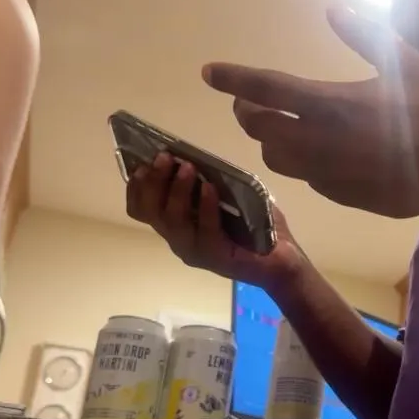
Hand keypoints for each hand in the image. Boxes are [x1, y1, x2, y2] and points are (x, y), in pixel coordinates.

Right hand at [125, 153, 304, 290]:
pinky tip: (210, 188)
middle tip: (165, 157)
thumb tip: (193, 157)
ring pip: (172, 221)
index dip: (136, 186)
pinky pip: (205, 230)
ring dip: (178, 190)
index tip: (142, 162)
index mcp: (176, 226)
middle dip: (154, 181)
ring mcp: (194, 251)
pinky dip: (206, 207)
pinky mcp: (215, 257)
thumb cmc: (254, 229)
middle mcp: (179, 240)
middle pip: (151, 212)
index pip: (140, 209)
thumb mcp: (227, 201)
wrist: (282, 262)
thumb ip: (207, 185)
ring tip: (188, 168)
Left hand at [200, 6, 418, 219]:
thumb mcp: (403, 62)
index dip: (232, 78)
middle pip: (258, 127)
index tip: (209, 72)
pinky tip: (314, 152)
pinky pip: (301, 175)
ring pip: (272, 156)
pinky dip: (297, 160)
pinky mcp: (333, 193)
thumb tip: (334, 10)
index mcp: (327, 103)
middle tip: (249, 101)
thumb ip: (365, 34)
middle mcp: (316, 139)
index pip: (264, 88)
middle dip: (246, 111)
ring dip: (267, 138)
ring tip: (276, 127)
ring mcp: (322, 171)